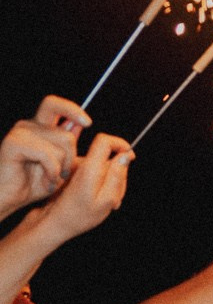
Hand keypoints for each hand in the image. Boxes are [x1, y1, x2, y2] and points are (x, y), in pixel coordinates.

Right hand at [0, 98, 88, 220]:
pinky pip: (47, 154)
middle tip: (65, 172)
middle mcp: (30, 125)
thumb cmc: (36, 184)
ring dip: (62, 167)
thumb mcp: (65, 167)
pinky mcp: (13, 143)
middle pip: (65, 128)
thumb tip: (109, 142)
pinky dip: (51, 171)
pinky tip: (44, 181)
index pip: (57, 106)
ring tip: (51, 178)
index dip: (74, 110)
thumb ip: (79, 153)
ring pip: (62, 142)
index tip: (88, 123)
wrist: (11, 198)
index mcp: (42, 127)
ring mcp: (21, 132)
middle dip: (72, 153)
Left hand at [22, 133, 131, 244]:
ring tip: (110, 201)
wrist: (57, 222)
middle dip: (121, 172)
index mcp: (90, 169)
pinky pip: (101, 176)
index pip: (104, 140)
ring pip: (107, 168)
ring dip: (115, 183)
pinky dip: (107, 187)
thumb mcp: (106, 200)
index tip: (130, 155)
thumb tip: (125, 156)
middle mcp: (85, 166)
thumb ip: (117, 177)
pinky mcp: (81, 177)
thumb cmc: (80, 216)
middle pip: (110, 157)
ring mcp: (82, 171)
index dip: (120, 144)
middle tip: (117, 194)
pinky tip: (104, 201)